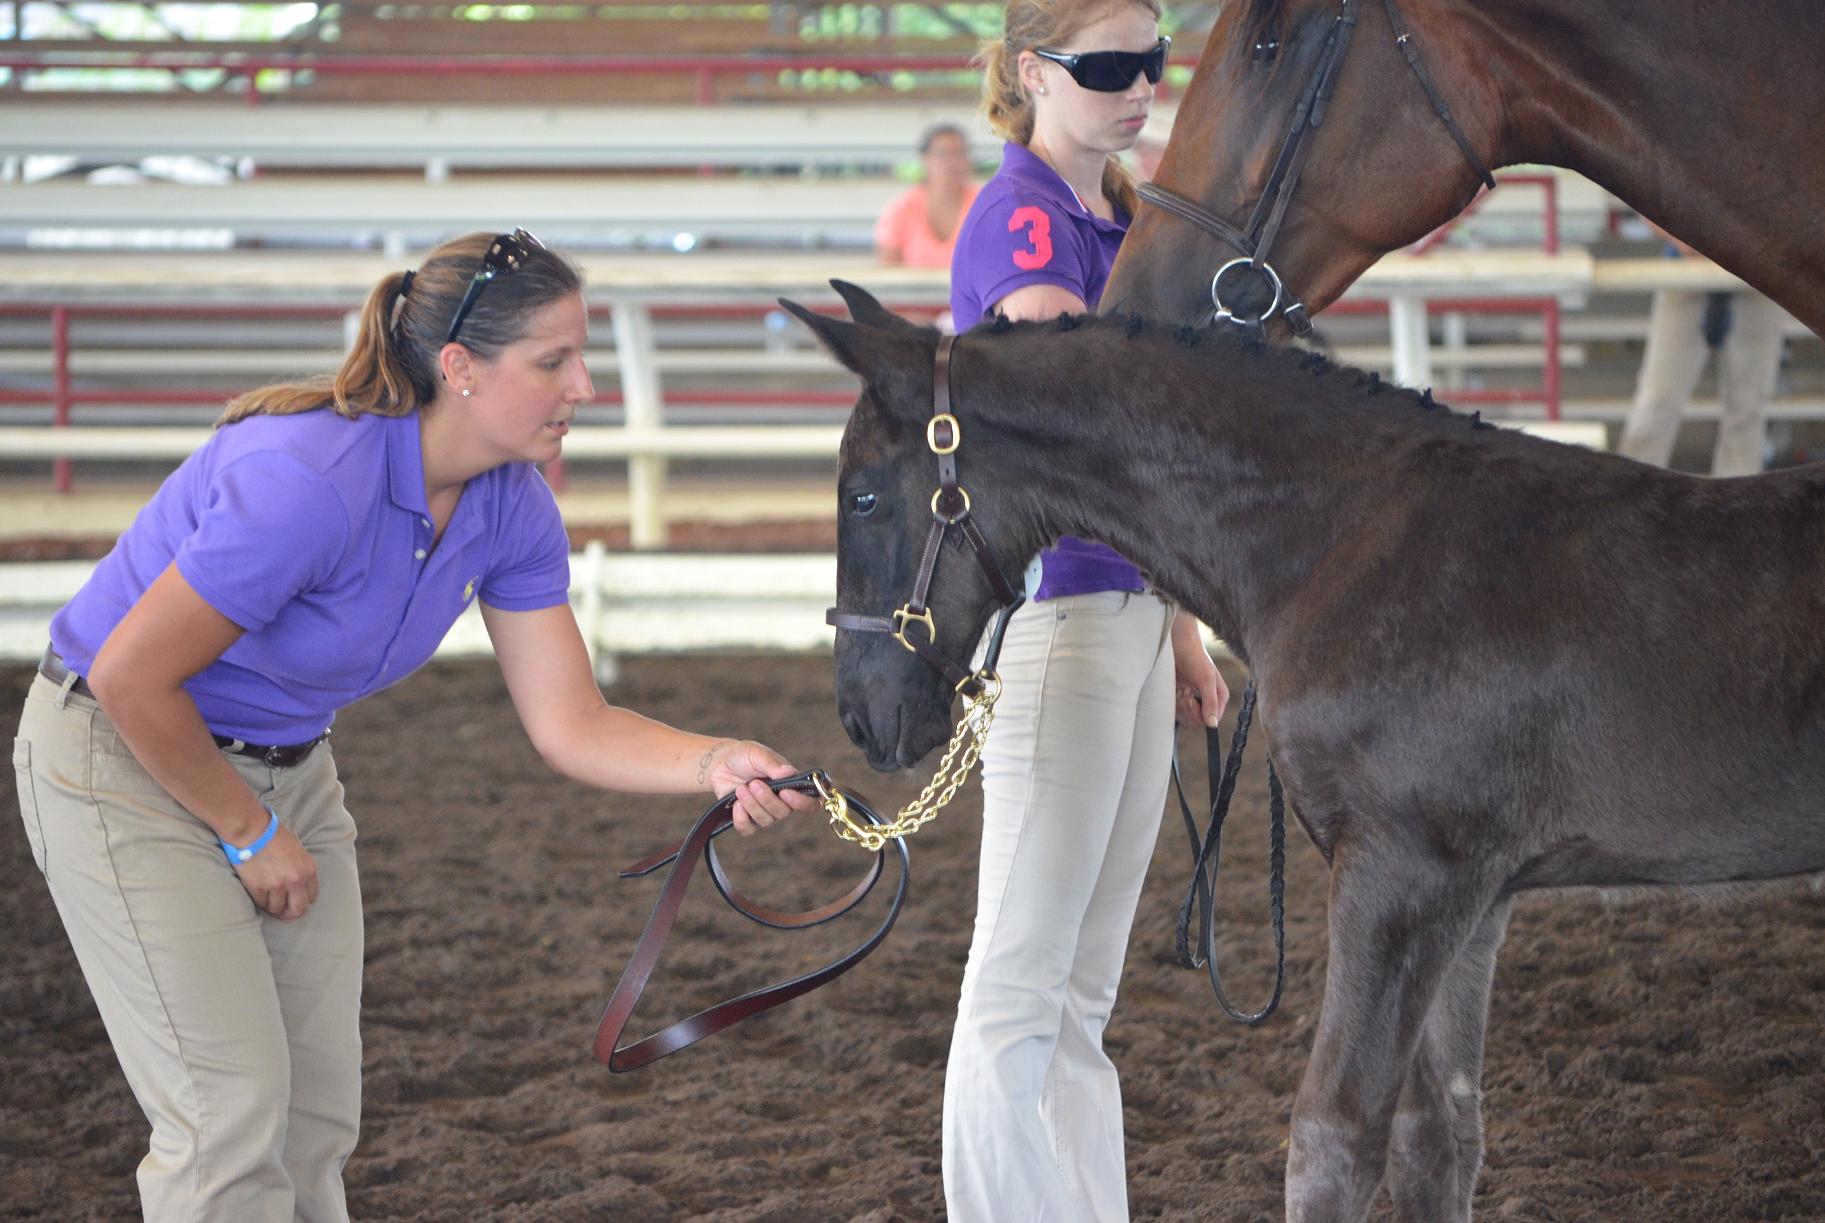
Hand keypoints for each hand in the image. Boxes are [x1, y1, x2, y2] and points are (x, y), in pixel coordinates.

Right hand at [233, 824, 318, 920]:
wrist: (253, 830)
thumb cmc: (275, 836)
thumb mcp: (298, 851)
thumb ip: (301, 869)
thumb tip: (299, 887)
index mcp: (309, 870)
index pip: (312, 897)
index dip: (303, 901)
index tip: (296, 901)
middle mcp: (295, 880)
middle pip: (298, 909)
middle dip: (291, 913)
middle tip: (283, 912)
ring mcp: (277, 885)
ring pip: (277, 909)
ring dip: (273, 907)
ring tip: (269, 901)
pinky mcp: (258, 888)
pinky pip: (261, 904)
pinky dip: (260, 902)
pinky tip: (259, 895)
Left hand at [704, 740, 816, 834]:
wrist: (719, 763)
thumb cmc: (743, 756)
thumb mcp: (758, 754)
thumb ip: (773, 764)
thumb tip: (789, 772)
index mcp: (790, 785)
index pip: (808, 802)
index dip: (801, 803)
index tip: (785, 793)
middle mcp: (781, 802)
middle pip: (783, 813)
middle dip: (767, 800)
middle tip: (753, 783)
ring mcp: (764, 812)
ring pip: (766, 821)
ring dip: (752, 805)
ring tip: (740, 789)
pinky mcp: (747, 820)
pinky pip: (749, 829)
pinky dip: (741, 819)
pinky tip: (736, 805)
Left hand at [1171, 610, 1229, 729]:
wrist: (1175, 643)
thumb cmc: (1195, 656)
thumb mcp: (1206, 679)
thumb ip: (1211, 702)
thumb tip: (1212, 724)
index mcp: (1219, 696)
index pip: (1213, 719)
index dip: (1203, 716)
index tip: (1193, 702)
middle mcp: (1206, 699)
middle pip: (1199, 721)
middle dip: (1191, 712)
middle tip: (1186, 698)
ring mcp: (1192, 698)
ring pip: (1187, 718)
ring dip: (1182, 709)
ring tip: (1181, 692)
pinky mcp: (1178, 697)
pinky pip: (1177, 712)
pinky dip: (1174, 706)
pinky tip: (1175, 692)